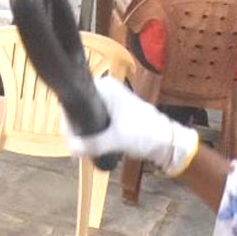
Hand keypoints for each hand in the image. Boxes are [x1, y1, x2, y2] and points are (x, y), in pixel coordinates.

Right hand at [64, 77, 199, 176]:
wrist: (168, 142)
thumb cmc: (145, 134)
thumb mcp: (115, 139)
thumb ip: (91, 144)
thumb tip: (70, 148)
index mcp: (106, 87)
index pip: (76, 97)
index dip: (68, 118)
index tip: (68, 137)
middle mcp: (106, 90)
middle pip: (80, 108)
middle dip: (75, 127)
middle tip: (75, 146)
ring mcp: (111, 101)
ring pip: (88, 116)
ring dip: (84, 132)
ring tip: (81, 148)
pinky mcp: (116, 113)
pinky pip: (97, 121)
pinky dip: (93, 132)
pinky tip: (90, 145)